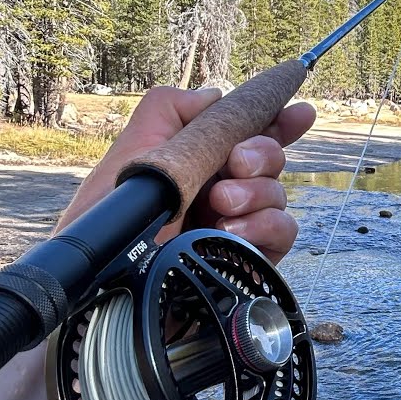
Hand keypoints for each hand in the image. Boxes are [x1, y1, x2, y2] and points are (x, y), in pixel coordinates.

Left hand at [0, 85, 315, 399]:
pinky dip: (265, 230)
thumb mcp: (129, 158)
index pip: (243, 134)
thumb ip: (169, 113)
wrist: (103, 303)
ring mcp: (233, 233)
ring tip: (220, 210)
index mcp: (190, 165)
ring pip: (280, 197)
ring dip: (257, 195)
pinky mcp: (245, 266)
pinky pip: (282, 236)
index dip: (275, 119)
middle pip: (270, 160)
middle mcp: (216, 195)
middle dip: (262, 153)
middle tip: (236, 165)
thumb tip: (217, 96)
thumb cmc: (103, 234)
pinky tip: (235, 236)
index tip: (297, 109)